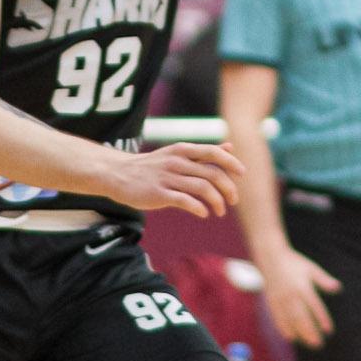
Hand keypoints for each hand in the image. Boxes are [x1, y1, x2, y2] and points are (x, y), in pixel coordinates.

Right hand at [104, 142, 244, 220]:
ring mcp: (168, 178)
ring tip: (220, 211)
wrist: (118, 174)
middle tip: (234, 200)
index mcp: (183, 150)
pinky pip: (185, 201)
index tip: (242, 174)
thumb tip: (230, 147)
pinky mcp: (158, 194)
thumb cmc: (152, 166)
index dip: (231, 163)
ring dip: (217, 201)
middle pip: (212, 173)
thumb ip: (203, 153)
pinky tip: (204, 214)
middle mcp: (177, 161)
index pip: (214, 152)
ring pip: (202, 187)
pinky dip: (199, 208)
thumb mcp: (178, 153)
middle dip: (228, 188)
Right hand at [256, 246, 341, 348]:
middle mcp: (291, 295)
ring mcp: (280, 300)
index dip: (322, 319)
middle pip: (301, 317)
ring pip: (290, 321)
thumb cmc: (295, 264)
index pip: (314, 306)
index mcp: (302, 286)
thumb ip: (324, 280)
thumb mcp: (311, 269)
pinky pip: (278, 319)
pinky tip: (291, 338)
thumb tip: (338, 288)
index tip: (329, 331)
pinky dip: (284, 329)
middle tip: (319, 344)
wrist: (271, 258)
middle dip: (310, 332)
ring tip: (309, 343)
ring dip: (299, 333)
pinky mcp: (272, 303)